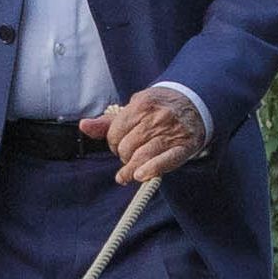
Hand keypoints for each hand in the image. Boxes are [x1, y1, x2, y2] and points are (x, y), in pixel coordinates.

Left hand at [81, 84, 207, 184]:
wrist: (193, 102)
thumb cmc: (158, 108)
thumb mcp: (133, 108)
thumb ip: (108, 121)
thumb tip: (84, 126)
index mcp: (141, 104)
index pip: (115, 133)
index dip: (114, 143)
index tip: (120, 145)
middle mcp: (157, 117)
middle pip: (126, 147)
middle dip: (124, 155)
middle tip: (130, 155)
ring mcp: (171, 132)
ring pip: (141, 157)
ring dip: (131, 170)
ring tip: (129, 175)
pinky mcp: (185, 146)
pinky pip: (165, 162)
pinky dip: (151, 171)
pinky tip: (140, 176)